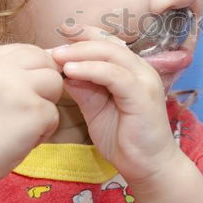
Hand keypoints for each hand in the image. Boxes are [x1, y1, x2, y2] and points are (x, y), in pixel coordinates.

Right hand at [0, 43, 63, 183]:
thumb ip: (4, 75)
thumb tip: (45, 60)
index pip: (25, 49)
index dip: (35, 67)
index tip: (29, 88)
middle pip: (45, 62)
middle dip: (45, 83)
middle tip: (31, 107)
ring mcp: (18, 87)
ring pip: (55, 84)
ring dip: (47, 105)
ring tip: (26, 124)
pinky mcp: (34, 109)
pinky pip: (55, 114)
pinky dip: (45, 130)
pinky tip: (23, 140)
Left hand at [51, 25, 179, 184]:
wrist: (149, 167)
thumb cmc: (125, 140)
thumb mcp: (97, 110)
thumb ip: (84, 89)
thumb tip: (64, 72)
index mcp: (133, 71)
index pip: (109, 42)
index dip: (84, 36)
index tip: (59, 36)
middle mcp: (141, 70)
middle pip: (108, 44)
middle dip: (78, 43)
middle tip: (53, 49)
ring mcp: (144, 80)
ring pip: (111, 54)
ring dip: (81, 53)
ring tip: (58, 57)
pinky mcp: (142, 95)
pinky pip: (114, 75)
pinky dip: (91, 70)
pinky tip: (71, 71)